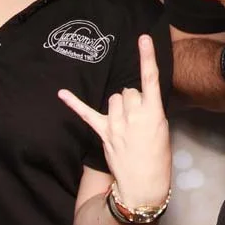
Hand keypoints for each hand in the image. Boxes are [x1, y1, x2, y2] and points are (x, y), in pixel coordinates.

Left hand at [58, 35, 170, 206]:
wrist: (143, 186)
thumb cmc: (158, 158)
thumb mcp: (163, 130)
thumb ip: (150, 111)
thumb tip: (137, 100)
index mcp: (153, 113)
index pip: (150, 79)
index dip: (147, 56)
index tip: (143, 37)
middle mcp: (133, 116)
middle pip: (128, 90)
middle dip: (133, 99)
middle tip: (138, 118)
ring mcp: (116, 125)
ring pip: (113, 98)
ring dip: (119, 106)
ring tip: (126, 123)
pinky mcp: (103, 133)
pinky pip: (87, 114)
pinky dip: (74, 103)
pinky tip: (62, 93)